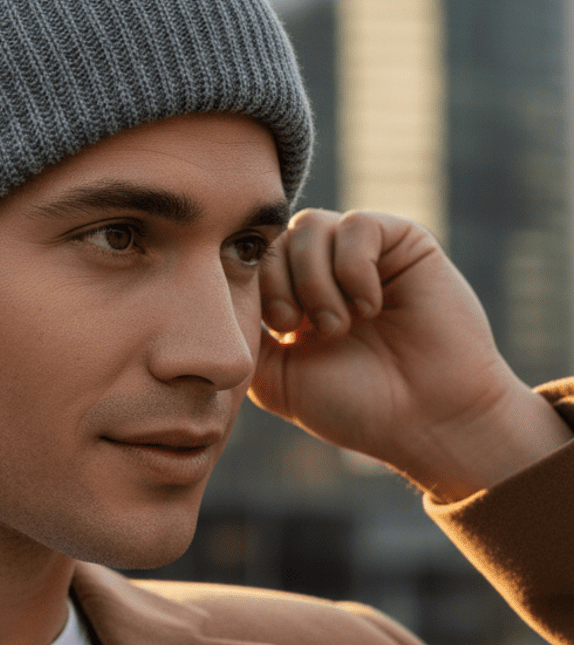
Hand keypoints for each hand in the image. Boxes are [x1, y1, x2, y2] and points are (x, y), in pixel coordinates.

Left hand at [250, 209, 570, 500]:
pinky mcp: (404, 242)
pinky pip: (357, 224)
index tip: (276, 328)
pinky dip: (353, 266)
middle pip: (275, 237)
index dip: (251, 283)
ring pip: (310, 225)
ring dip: (314, 279)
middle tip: (298, 327)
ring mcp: (364, 254)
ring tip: (337, 325)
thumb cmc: (354, 406)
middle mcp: (326, 270)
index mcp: (293, 297)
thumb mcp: (276, 378)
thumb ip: (243, 336)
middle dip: (277, 282)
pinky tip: (369, 307)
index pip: (251, 259)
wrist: (428, 420)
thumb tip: (215, 298)